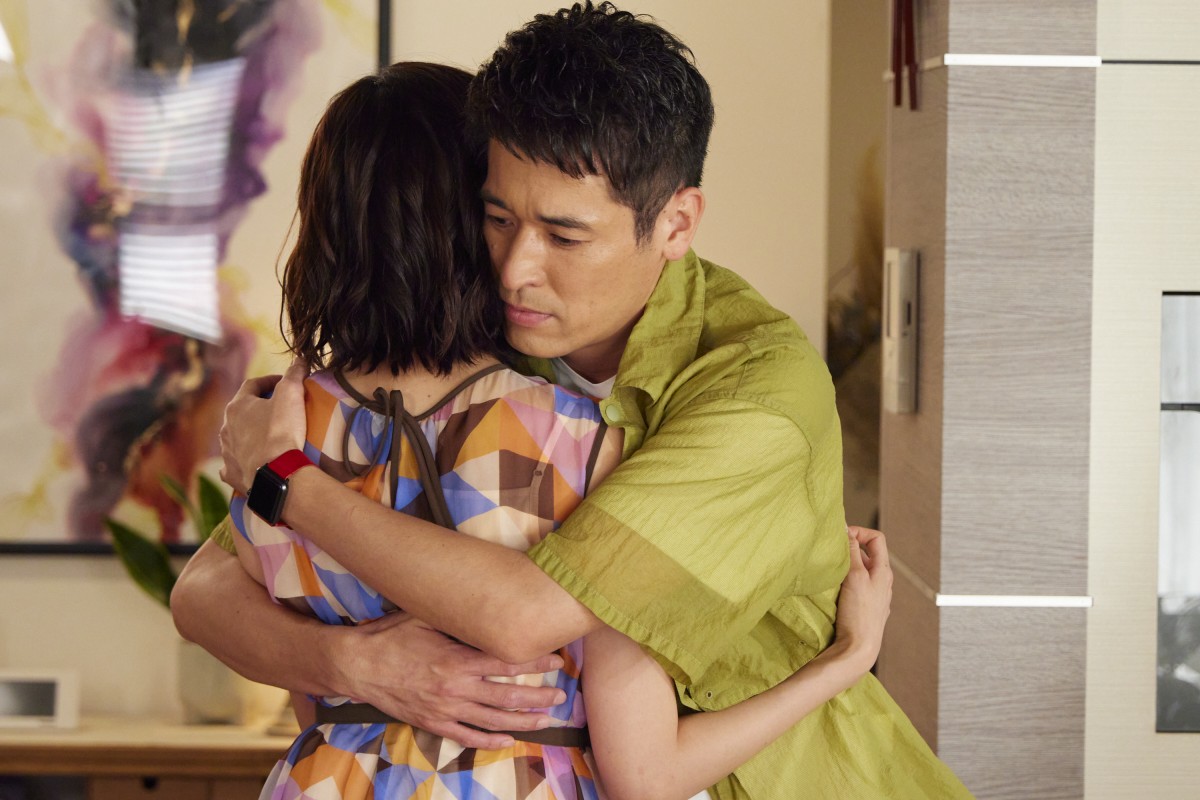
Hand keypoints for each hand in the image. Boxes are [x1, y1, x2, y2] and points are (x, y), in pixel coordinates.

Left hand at [219, 360, 307, 493]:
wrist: (276, 472)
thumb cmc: (281, 431)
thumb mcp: (291, 395)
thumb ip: (294, 375)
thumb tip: (299, 361)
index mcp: (237, 406)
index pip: (252, 385)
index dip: (269, 381)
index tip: (284, 382)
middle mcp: (226, 428)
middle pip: (241, 411)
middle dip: (258, 408)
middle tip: (277, 409)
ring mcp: (227, 452)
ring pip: (235, 437)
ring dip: (248, 433)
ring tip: (267, 435)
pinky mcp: (232, 473)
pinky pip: (233, 464)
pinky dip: (240, 460)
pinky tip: (249, 461)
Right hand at [325, 612, 568, 748]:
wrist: (356, 666)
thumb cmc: (390, 636)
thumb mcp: (424, 617)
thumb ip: (456, 617)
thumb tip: (485, 605)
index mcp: (457, 659)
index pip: (506, 663)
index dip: (534, 662)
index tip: (555, 660)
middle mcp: (455, 687)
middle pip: (507, 697)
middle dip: (538, 697)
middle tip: (561, 696)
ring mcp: (444, 709)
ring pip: (493, 721)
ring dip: (523, 721)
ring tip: (546, 720)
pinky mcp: (432, 723)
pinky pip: (466, 736)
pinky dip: (489, 741)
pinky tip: (508, 740)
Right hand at [831, 526, 892, 673]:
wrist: (858, 649)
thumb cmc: (859, 615)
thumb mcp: (855, 577)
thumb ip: (852, 553)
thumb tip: (848, 531)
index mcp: (883, 571)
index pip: (876, 538)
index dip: (859, 532)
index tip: (841, 537)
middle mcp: (882, 582)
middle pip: (867, 553)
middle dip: (850, 549)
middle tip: (833, 552)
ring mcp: (874, 596)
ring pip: (860, 571)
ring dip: (846, 566)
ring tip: (832, 569)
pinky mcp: (865, 608)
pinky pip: (856, 586)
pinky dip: (845, 581)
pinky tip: (835, 588)